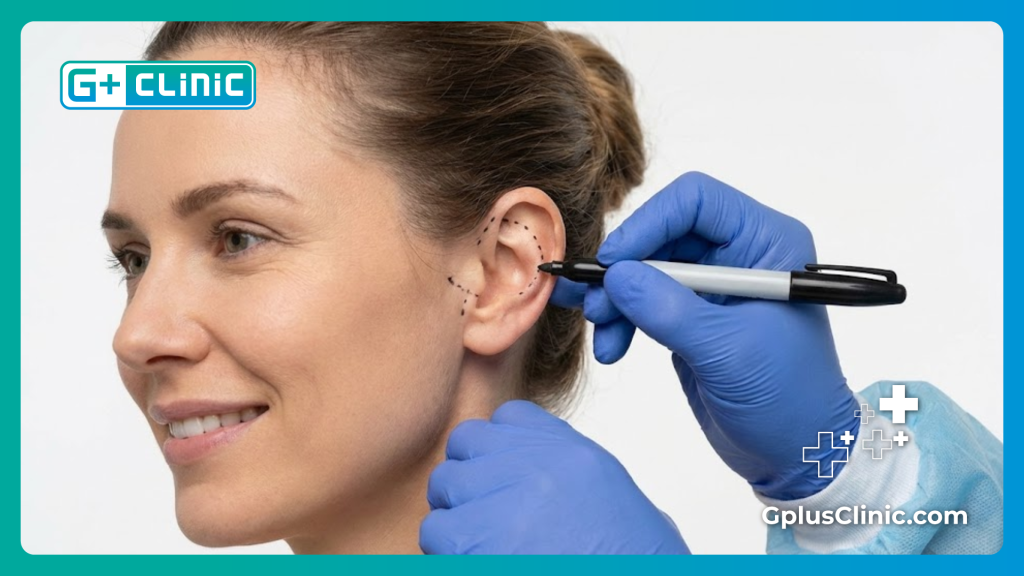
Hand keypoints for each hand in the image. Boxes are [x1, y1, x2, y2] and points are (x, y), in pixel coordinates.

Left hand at [419, 400, 689, 553]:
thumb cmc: (634, 562)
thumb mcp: (610, 497)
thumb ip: (563, 473)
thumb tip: (523, 475)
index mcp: (573, 455)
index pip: (508, 419)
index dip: (497, 451)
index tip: (502, 482)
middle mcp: (537, 469)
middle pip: (467, 444)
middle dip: (467, 480)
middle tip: (480, 517)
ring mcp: (507, 505)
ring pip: (444, 487)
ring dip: (453, 517)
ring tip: (479, 548)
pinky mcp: (478, 545)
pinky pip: (436, 534)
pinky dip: (447, 553)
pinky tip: (479, 563)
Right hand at [551, 171, 858, 499]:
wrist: (799, 454)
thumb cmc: (788, 399)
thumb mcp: (728, 353)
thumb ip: (670, 310)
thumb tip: (617, 275)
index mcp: (766, 243)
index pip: (696, 202)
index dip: (649, 223)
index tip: (614, 263)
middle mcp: (740, 254)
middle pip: (663, 232)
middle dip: (625, 268)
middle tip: (597, 304)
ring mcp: (713, 286)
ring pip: (646, 267)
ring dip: (617, 297)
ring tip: (602, 334)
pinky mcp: (692, 316)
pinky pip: (644, 300)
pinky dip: (622, 318)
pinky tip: (612, 347)